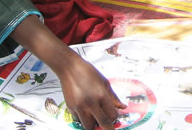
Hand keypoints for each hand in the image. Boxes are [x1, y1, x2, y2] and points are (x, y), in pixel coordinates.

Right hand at [10, 17, 125, 129]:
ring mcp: (79, 106)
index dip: (115, 118)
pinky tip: (85, 111)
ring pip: (89, 126)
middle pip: (102, 123)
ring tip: (95, 118)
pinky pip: (78, 120)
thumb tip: (122, 107)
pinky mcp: (71, 108)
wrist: (69, 67)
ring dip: (93, 124)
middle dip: (107, 128)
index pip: (112, 115)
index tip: (114, 117)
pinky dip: (83, 118)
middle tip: (108, 127)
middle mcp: (90, 103)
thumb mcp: (104, 82)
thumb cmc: (87, 72)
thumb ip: (113, 97)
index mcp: (101, 95)